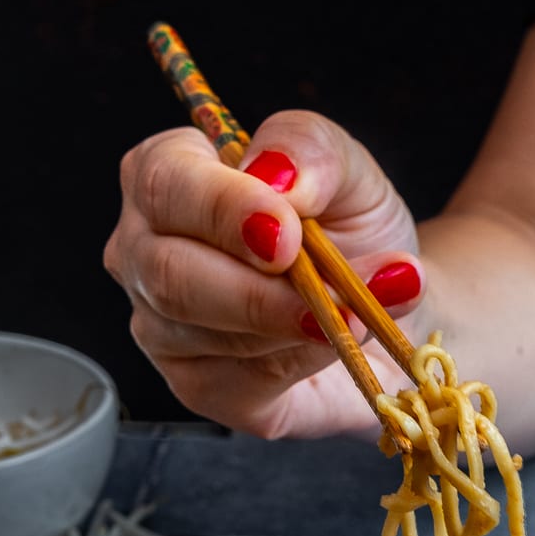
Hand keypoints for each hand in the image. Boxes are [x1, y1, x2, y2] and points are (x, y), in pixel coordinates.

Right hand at [105, 110, 424, 435]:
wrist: (388, 304)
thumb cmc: (352, 229)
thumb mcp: (347, 168)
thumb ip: (310, 147)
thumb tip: (279, 174)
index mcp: (168, 177)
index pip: (161, 182)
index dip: (223, 209)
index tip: (288, 231)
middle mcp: (146, 251)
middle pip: (167, 272)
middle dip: (256, 290)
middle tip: (333, 294)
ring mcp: (163, 327)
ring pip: (208, 334)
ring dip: (295, 325)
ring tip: (362, 313)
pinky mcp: (200, 387)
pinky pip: (243, 382)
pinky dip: (302, 362)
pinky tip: (340, 346)